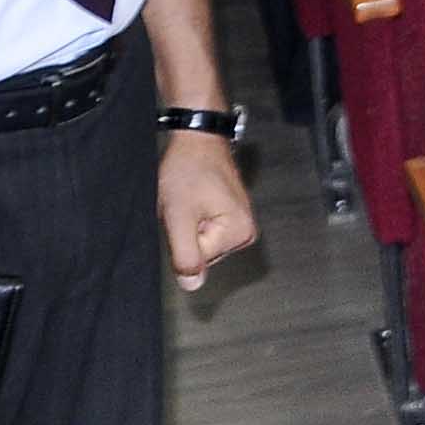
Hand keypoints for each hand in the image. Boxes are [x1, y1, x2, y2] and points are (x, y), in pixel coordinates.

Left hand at [160, 131, 257, 289]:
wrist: (196, 138)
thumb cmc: (188, 169)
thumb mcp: (178, 216)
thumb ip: (185, 255)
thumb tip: (192, 286)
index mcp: (240, 233)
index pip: (198, 259)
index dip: (181, 237)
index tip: (184, 211)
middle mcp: (246, 231)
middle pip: (202, 253)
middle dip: (185, 232)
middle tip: (184, 205)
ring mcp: (240, 223)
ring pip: (201, 243)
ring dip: (187, 226)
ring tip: (189, 200)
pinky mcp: (231, 216)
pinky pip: (204, 231)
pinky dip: (191, 219)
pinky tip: (192, 200)